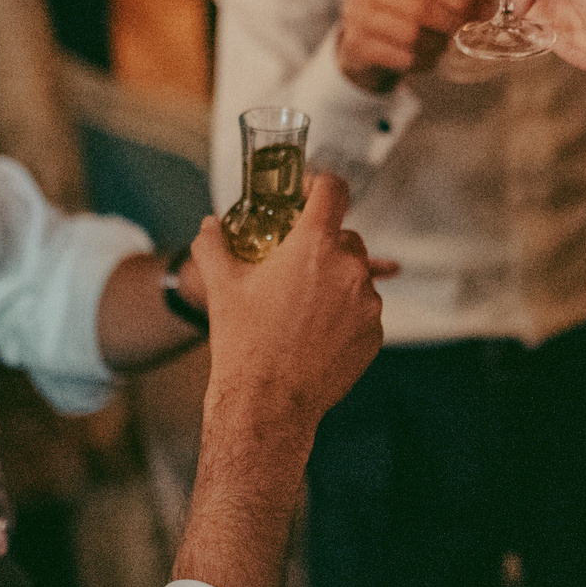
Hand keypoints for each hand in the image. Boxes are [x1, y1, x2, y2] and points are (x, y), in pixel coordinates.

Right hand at [194, 173, 382, 454]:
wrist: (266, 403)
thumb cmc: (243, 342)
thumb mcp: (221, 285)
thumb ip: (214, 244)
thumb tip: (210, 226)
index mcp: (313, 246)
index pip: (333, 190)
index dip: (321, 184)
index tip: (310, 191)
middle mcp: (349, 269)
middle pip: (345, 237)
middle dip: (321, 245)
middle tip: (292, 267)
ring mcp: (368, 302)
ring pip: (355, 276)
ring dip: (334, 282)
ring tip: (299, 307)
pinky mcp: (375, 333)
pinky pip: (362, 310)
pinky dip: (344, 313)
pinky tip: (313, 331)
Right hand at [336, 0, 481, 91]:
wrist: (363, 39)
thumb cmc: (399, 8)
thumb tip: (490, 4)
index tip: (477, 10)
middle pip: (422, 5)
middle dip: (449, 22)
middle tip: (462, 31)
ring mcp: (354, 11)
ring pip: (409, 32)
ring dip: (433, 44)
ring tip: (439, 46)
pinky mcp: (354, 42)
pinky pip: (398, 55)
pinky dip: (416, 60)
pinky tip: (418, 58)